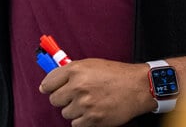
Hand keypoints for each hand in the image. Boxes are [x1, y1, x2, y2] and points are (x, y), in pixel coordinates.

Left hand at [39, 59, 154, 126]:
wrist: (138, 87)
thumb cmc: (116, 75)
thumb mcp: (91, 65)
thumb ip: (71, 72)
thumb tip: (52, 82)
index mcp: (75, 70)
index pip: (48, 82)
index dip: (48, 87)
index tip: (48, 90)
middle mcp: (77, 86)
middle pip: (54, 100)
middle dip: (63, 99)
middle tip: (75, 96)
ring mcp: (84, 104)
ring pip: (65, 113)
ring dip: (74, 110)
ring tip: (89, 103)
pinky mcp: (92, 119)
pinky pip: (75, 124)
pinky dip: (82, 120)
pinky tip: (92, 112)